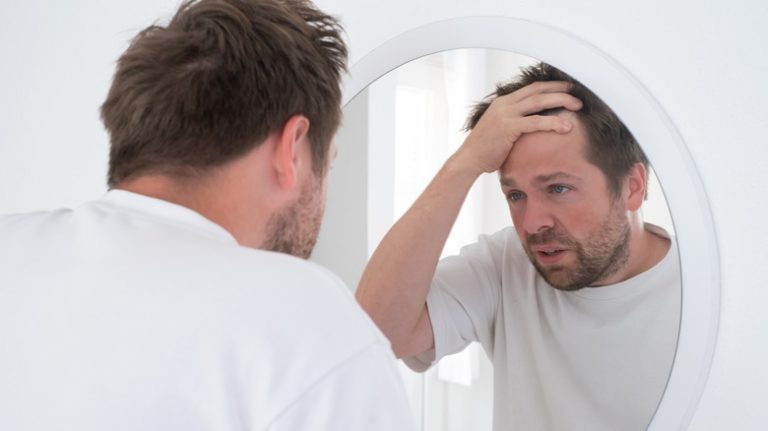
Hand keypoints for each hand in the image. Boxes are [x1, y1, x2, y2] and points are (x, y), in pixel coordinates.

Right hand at [451, 81, 582, 174]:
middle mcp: (505, 104)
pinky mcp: (508, 127)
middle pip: (538, 90)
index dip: (551, 86)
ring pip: (539, 102)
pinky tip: (566, 126)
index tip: (567, 88)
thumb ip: (514, 122)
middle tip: (578, 94)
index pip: (531, 88)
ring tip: (578, 106)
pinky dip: (552, 122)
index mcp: (503, 102)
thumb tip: (530, 126)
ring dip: (561, 101)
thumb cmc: (485, 149)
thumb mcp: (499, 129)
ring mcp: (506, 114)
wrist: (469, 160)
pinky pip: (535, 122)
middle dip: (560, 90)